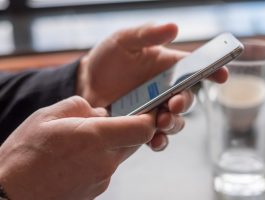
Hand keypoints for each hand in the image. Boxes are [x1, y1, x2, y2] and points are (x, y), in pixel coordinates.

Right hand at [0, 96, 156, 199]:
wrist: (11, 196)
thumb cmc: (24, 156)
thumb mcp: (48, 116)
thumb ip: (81, 107)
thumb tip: (101, 113)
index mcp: (95, 138)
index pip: (143, 129)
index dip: (150, 117)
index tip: (146, 109)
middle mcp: (104, 162)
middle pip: (135, 140)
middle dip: (129, 127)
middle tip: (111, 120)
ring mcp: (102, 179)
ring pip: (121, 153)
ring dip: (112, 142)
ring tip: (85, 139)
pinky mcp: (97, 190)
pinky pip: (108, 167)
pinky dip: (101, 157)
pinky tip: (79, 156)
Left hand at [77, 23, 227, 150]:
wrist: (86, 84)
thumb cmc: (107, 59)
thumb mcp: (124, 41)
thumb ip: (147, 35)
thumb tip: (173, 27)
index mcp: (167, 67)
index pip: (195, 68)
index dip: (212, 71)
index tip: (222, 75)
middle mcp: (165, 90)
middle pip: (187, 99)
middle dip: (185, 103)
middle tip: (175, 103)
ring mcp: (155, 109)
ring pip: (176, 120)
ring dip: (174, 123)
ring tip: (162, 121)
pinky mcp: (142, 125)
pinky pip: (157, 137)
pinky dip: (160, 140)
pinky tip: (154, 140)